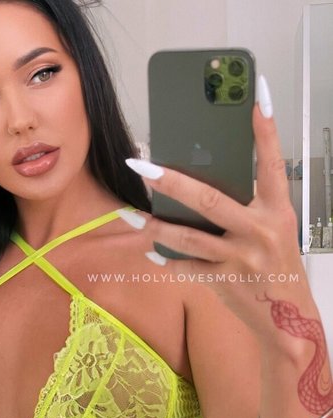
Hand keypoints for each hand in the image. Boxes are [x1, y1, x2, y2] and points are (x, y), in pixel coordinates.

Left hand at [125, 77, 307, 335]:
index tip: (255, 97)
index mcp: (276, 211)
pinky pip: (188, 268)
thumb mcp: (273, 232)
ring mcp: (241, 257)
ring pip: (188, 237)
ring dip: (155, 226)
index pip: (272, 164)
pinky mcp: (225, 281)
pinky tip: (151, 253)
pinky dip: (168, 261)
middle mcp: (260, 230)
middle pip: (209, 199)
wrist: (287, 317)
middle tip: (141, 165)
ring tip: (132, 215)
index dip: (265, 132)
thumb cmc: (277, 267)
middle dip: (171, 181)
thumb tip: (200, 189)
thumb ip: (246, 210)